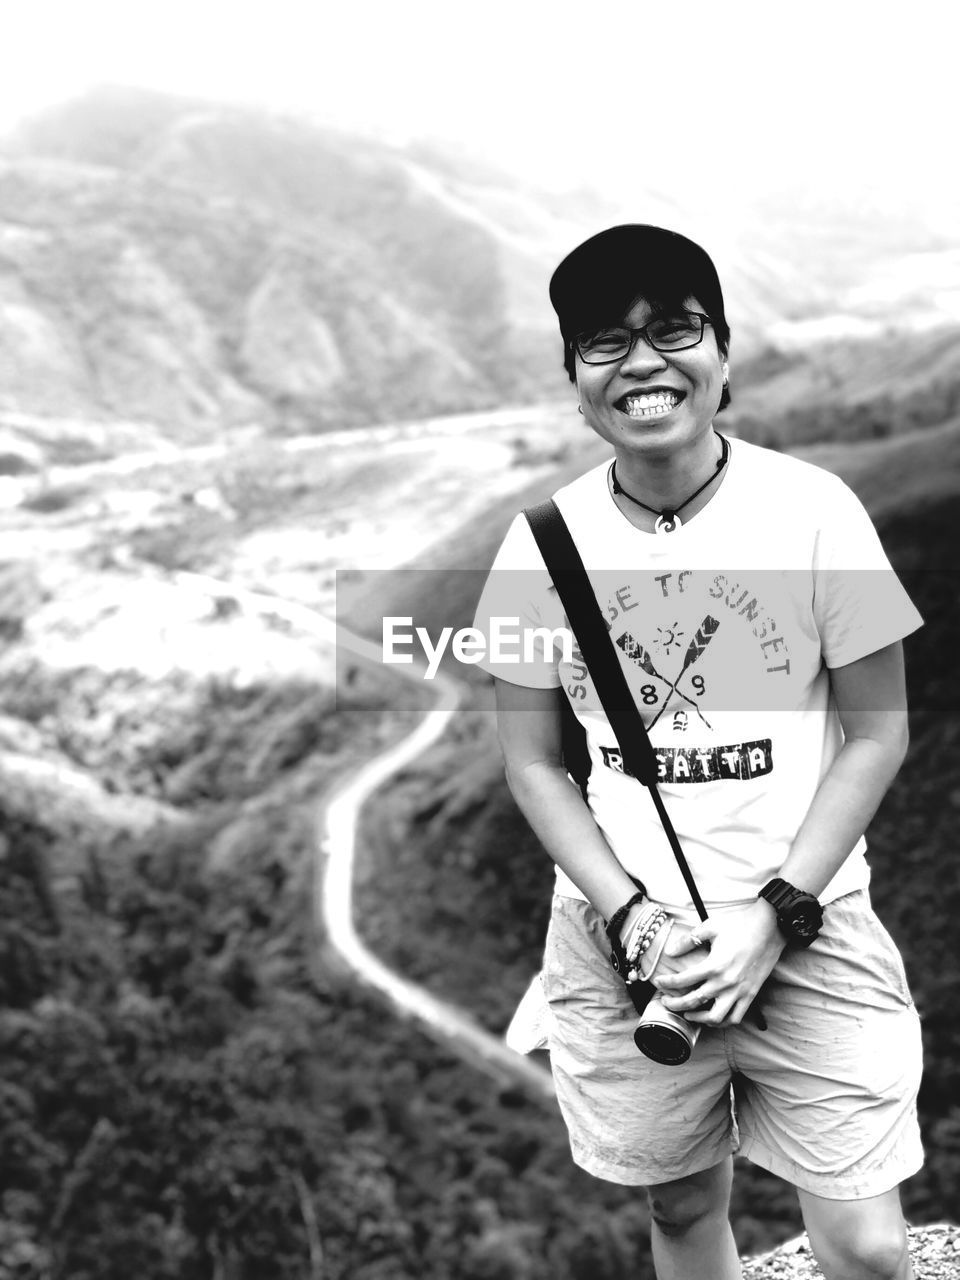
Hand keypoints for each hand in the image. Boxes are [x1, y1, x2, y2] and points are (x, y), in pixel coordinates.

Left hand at [653, 901, 784, 1026]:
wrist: (771, 928)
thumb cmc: (740, 924)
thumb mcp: (711, 927)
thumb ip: (689, 941)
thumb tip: (670, 951)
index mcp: (714, 965)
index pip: (683, 980)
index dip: (667, 983)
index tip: (658, 983)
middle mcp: (726, 983)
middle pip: (694, 1002)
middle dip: (676, 1004)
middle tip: (666, 1002)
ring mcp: (740, 992)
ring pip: (715, 1017)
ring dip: (698, 1019)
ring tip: (688, 1014)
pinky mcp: (751, 995)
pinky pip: (735, 1017)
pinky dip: (722, 1021)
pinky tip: (713, 1017)